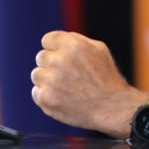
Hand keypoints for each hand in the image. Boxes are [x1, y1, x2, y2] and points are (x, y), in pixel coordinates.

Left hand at [31, 31, 147, 136]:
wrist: (112, 108)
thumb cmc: (107, 78)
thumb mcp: (99, 50)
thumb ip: (76, 41)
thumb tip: (57, 41)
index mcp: (72, 45)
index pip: (47, 40)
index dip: (54, 49)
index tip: (60, 57)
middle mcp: (59, 61)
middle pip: (41, 57)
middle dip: (51, 65)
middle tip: (67, 75)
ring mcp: (51, 81)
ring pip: (37, 74)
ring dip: (47, 80)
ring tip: (65, 87)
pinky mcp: (46, 99)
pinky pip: (36, 92)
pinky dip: (46, 96)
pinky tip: (62, 98)